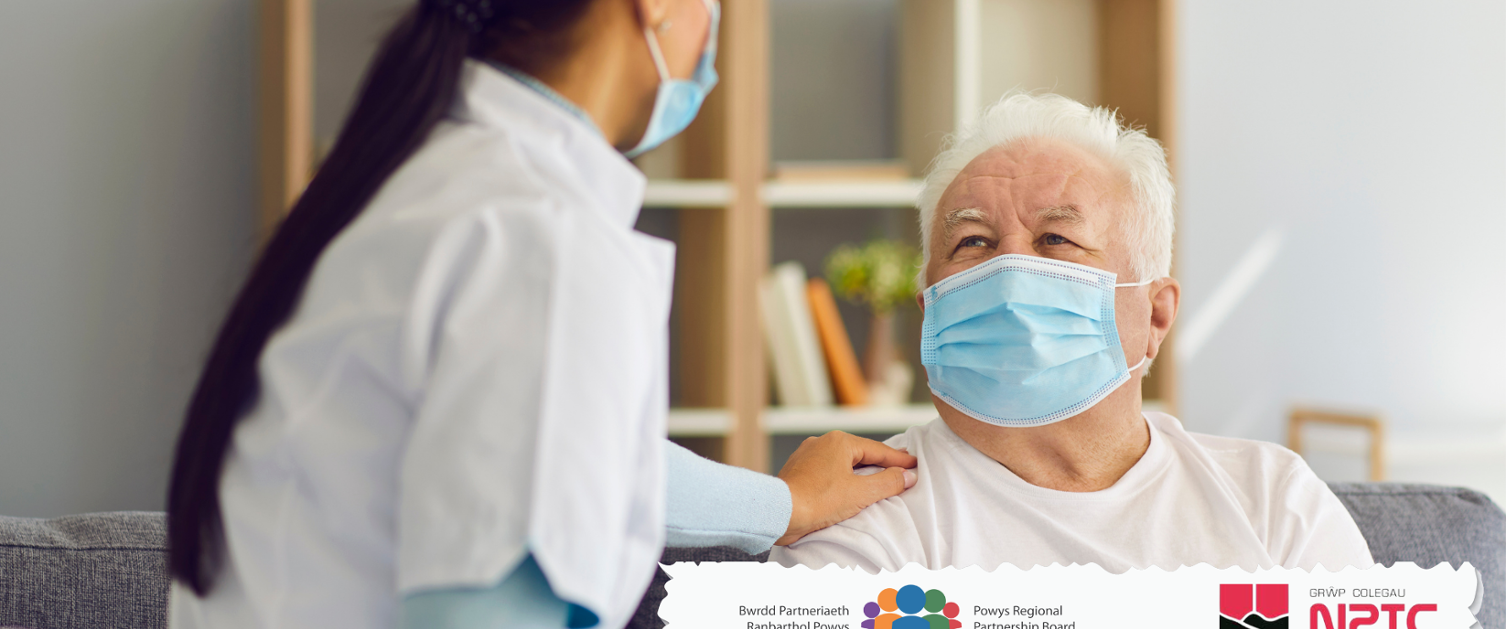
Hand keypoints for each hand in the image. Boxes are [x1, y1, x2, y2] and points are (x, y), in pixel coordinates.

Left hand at [774, 431, 917, 545]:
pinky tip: (847, 489)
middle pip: (860, 454)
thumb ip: (887, 483)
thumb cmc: (817, 500)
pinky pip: (827, 472)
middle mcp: (822, 443)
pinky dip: (841, 478)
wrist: (778, 512)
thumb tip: (907, 476)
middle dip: (880, 463)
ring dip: (860, 472)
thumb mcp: (860, 493)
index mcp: (839, 442)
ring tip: (876, 480)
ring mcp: (807, 456)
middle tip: (900, 469)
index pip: (878, 450)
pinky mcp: (798, 471)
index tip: (915, 464)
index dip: (899, 459)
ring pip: (842, 463)